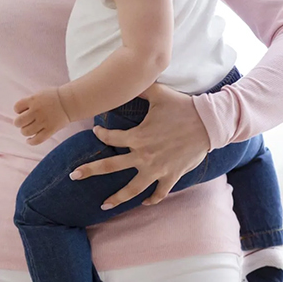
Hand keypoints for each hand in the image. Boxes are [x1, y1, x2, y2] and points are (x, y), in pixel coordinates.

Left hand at [13, 87, 70, 144]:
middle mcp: (36, 111)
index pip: (17, 108)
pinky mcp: (50, 130)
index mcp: (33, 100)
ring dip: (24, 131)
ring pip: (26, 132)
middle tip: (24, 122)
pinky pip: (37, 140)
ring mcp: (43, 121)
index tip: (23, 111)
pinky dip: (30, 142)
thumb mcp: (39, 95)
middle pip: (18, 122)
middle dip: (19, 123)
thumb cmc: (53, 97)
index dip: (18, 110)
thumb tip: (18, 113)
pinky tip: (29, 140)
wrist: (69, 102)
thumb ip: (29, 102)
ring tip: (28, 129)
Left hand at [72, 83, 209, 207]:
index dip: (101, 134)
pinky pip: (159, 193)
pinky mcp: (171, 176)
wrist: (209, 123)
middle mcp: (143, 155)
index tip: (96, 131)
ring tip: (104, 205)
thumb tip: (127, 76)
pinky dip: (151, 199)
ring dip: (117, 198)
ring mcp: (157, 168)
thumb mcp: (158, 94)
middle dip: (90, 171)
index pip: (110, 138)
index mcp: (137, 136)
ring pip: (132, 188)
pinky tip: (143, 202)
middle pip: (110, 166)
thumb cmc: (183, 107)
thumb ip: (139, 88)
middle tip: (73, 176)